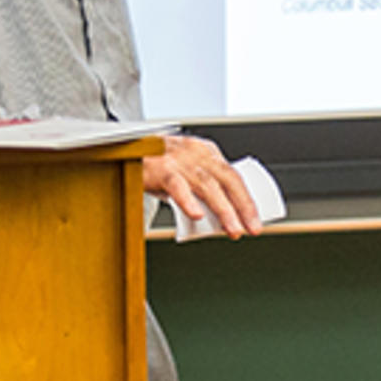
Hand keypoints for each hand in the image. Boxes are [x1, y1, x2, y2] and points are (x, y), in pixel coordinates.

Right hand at [143, 135, 261, 237]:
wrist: (125, 150)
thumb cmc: (157, 166)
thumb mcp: (184, 173)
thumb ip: (200, 191)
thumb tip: (218, 220)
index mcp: (206, 152)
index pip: (234, 176)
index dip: (247, 200)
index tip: (255, 221)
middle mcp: (196, 153)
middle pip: (228, 179)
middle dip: (243, 206)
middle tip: (252, 228)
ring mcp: (179, 160)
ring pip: (208, 185)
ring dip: (224, 210)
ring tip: (233, 229)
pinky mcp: (160, 168)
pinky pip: (177, 186)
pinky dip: (189, 201)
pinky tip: (197, 215)